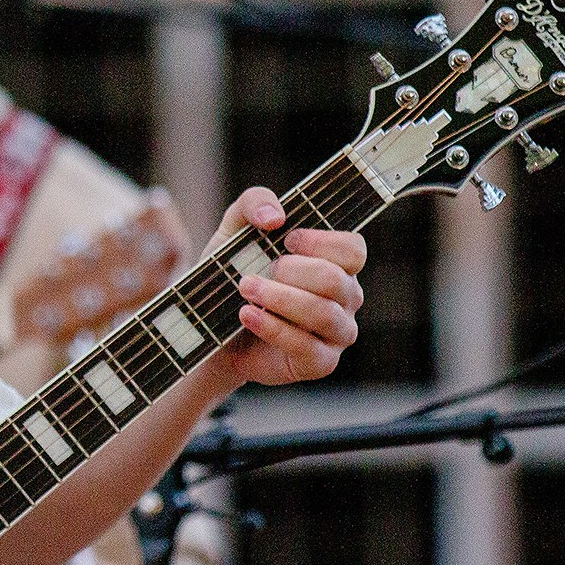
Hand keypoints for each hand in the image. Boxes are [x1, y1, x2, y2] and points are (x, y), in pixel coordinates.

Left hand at [203, 187, 364, 387]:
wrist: (211, 326)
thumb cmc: (234, 272)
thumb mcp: (235, 229)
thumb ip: (254, 203)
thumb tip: (275, 215)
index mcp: (337, 263)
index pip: (353, 249)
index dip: (322, 242)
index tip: (287, 240)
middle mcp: (345, 297)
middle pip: (336, 280)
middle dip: (292, 272)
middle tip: (254, 272)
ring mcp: (337, 332)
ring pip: (324, 314)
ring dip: (280, 299)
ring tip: (245, 289)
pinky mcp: (321, 362)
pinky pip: (307, 347)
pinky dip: (273, 329)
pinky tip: (247, 315)